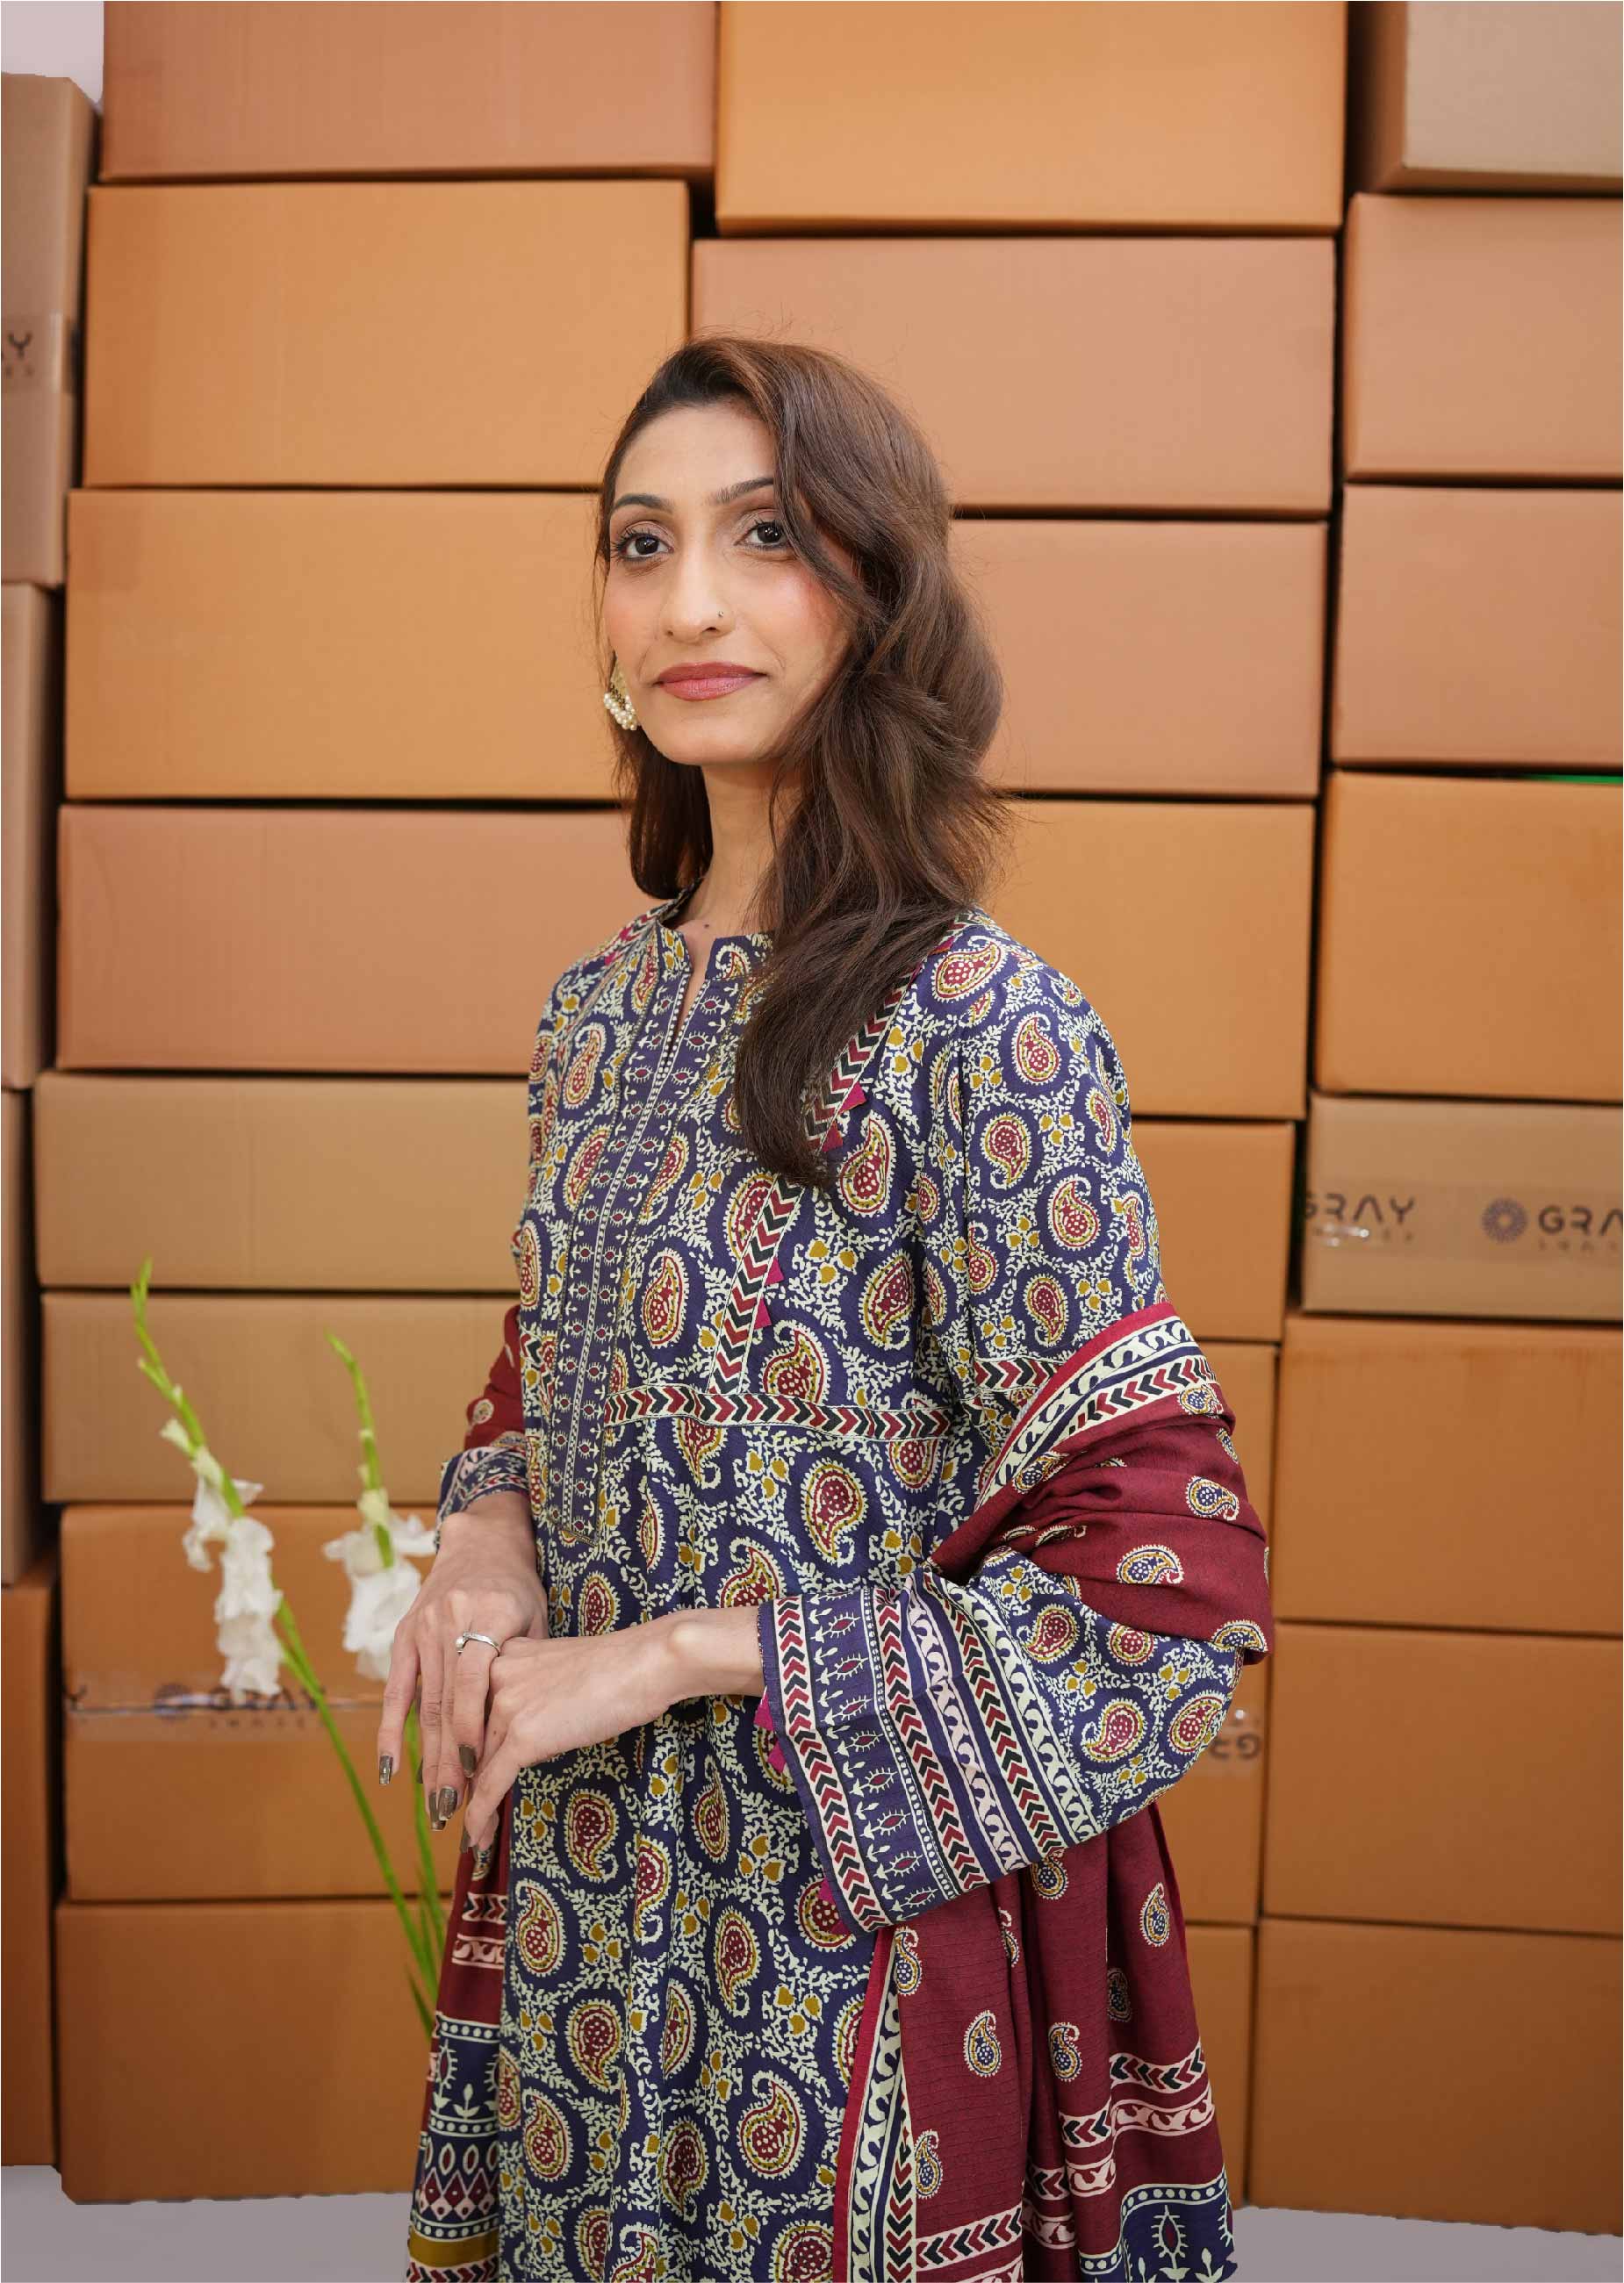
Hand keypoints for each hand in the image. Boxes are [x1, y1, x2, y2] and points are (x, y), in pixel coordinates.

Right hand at [375, 1493, 547, 1829]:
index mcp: (491, 1614)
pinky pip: (397, 1690)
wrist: (482, 1541)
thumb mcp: (536, 1617)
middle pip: (447, 1703)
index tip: (477, 1773)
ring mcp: (423, 1627)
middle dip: (448, 1762)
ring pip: (424, 1704)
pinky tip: (391, 1771)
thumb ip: (526, 1666)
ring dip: (427, 1759)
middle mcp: (450, 1620)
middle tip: (453, 1810)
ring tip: (433, 1803)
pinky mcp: (405, 1634)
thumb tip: (526, 1729)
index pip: (475, 1683)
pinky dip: (391, 1732)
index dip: (473, 1729)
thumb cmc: (519, 1587)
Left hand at [460, 1617, 679, 1853]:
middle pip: (471, 1741)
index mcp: (502, 1656)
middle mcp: (494, 1676)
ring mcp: (506, 1705)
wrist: (645, 1663)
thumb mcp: (559, 1672)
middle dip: (465, 1782)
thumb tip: (527, 1733)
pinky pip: (492, 1783)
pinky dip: (480, 1815)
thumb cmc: (618, 1667)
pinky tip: (476, 1837)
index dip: (465, 1750)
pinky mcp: (523, 1735)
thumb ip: (533, 1693)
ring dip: (472, 1806)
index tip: (460, 1775)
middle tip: (454, 1812)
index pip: (474, 1711)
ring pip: (479, 1767)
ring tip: (472, 1835)